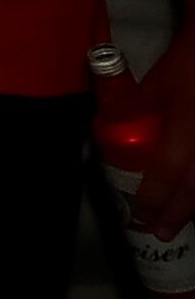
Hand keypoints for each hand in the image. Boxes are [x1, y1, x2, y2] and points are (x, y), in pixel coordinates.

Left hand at [138, 39, 194, 235]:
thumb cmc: (185, 65)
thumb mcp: (153, 87)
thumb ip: (135, 110)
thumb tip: (111, 129)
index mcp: (184, 129)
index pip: (167, 174)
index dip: (154, 199)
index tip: (141, 216)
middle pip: (194, 190)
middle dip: (177, 214)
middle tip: (162, 233)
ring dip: (194, 206)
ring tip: (179, 222)